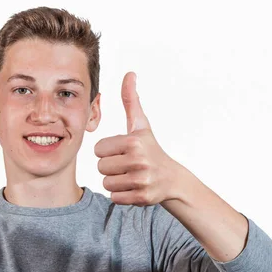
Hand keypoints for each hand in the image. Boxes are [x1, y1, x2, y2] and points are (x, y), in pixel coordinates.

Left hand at [94, 72, 181, 205]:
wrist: (172, 179)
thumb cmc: (151, 149)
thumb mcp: (141, 125)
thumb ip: (131, 100)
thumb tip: (129, 73)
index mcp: (134, 141)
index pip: (98, 149)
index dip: (108, 151)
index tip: (123, 151)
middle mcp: (138, 160)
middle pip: (101, 167)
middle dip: (111, 167)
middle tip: (127, 165)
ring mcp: (141, 180)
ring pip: (106, 183)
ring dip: (115, 182)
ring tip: (130, 175)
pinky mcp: (142, 197)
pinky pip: (114, 197)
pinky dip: (121, 195)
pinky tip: (134, 187)